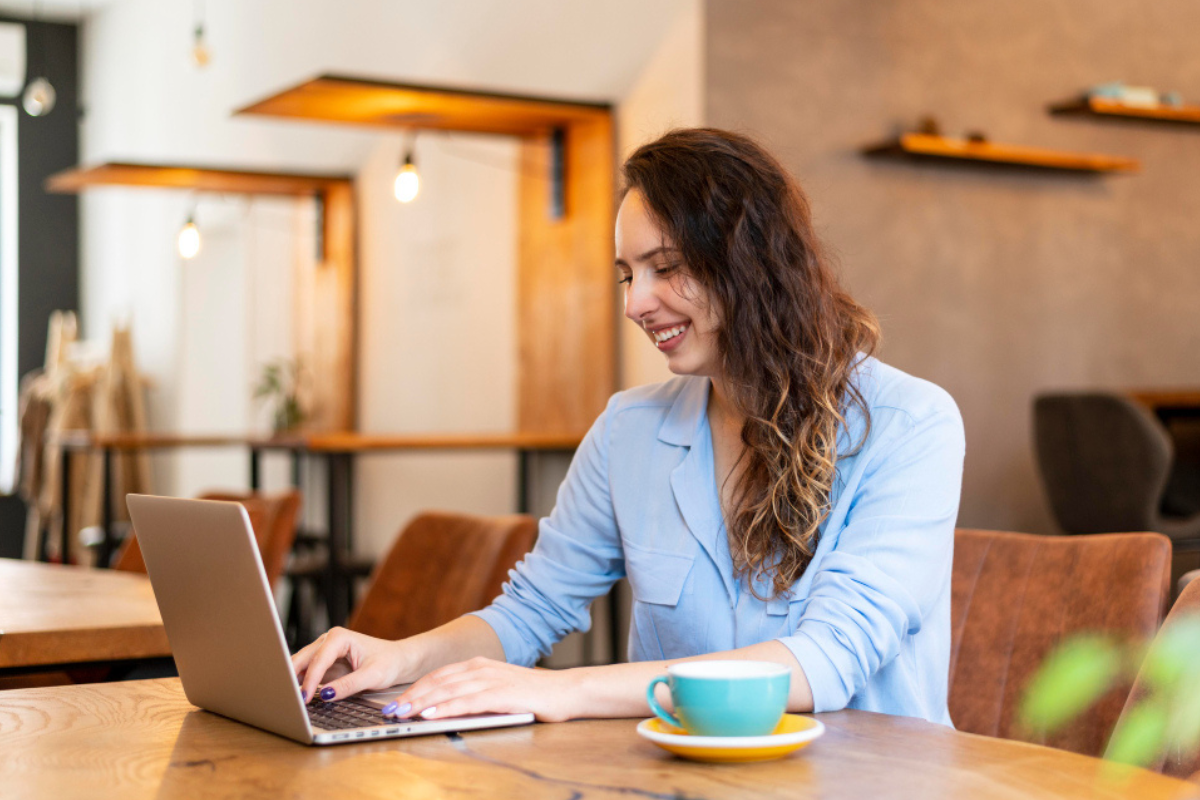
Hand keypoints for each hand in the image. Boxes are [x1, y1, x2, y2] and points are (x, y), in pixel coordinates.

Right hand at [292, 627, 413, 703]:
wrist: (398, 661)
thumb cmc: (389, 663)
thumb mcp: (373, 676)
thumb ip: (349, 685)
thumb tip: (325, 695)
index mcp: (339, 637)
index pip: (318, 660)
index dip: (310, 680)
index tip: (304, 698)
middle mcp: (328, 641)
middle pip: (302, 660)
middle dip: (292, 678)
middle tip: (287, 700)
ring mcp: (324, 653)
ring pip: (300, 667)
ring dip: (293, 682)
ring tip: (288, 701)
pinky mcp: (324, 665)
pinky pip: (306, 675)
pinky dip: (300, 685)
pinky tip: (297, 699)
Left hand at [389, 657, 576, 722]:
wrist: (565, 691)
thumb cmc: (532, 694)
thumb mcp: (497, 689)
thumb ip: (473, 693)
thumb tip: (444, 707)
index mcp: (479, 665)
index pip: (439, 676)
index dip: (415, 689)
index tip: (395, 701)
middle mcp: (482, 668)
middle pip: (438, 682)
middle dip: (411, 697)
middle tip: (390, 710)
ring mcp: (492, 680)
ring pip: (449, 691)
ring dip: (423, 703)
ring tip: (403, 714)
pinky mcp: (503, 694)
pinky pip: (469, 702)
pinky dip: (447, 707)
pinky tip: (432, 714)